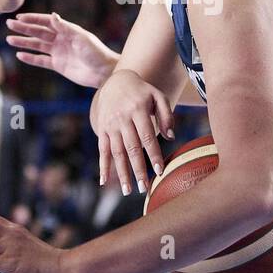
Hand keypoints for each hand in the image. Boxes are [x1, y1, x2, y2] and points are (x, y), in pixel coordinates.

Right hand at [5, 11, 117, 87]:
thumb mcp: (81, 38)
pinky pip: (41, 60)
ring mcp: (58, 52)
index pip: (46, 22)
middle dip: (24, 28)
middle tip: (9, 24)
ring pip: (37, 46)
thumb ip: (65, 27)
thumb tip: (53, 15)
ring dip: (24, 42)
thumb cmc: (96, 52)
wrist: (104, 72)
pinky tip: (20, 55)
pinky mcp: (58, 65)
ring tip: (9, 39)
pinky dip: (30, 58)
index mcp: (67, 30)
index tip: (19, 17)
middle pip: (38, 32)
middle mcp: (61, 39)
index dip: (32, 19)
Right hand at [90, 69, 173, 195]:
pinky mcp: (102, 129)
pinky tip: (104, 182)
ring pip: (116, 152)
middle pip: (131, 148)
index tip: (160, 171)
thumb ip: (166, 115)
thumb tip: (171, 138)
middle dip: (138, 170)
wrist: (116, 81)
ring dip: (121, 173)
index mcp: (138, 110)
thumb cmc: (142, 92)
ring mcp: (110, 125)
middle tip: (144, 188)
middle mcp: (122, 118)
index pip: (147, 136)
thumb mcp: (157, 96)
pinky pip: (102, 150)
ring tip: (128, 191)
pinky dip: (103, 167)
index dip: (153, 154)